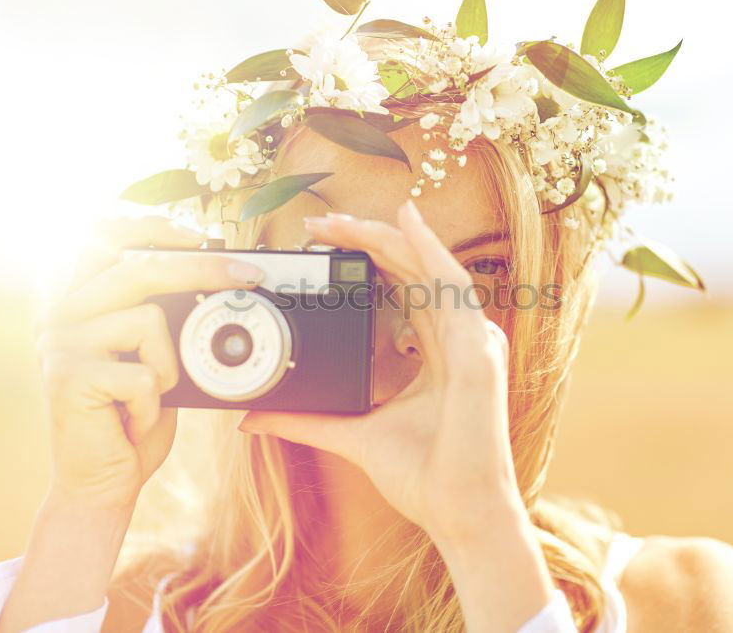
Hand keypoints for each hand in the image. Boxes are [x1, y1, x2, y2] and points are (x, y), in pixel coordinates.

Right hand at [34, 216, 262, 511]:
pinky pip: (145, 373)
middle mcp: (60, 312)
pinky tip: (132, 420)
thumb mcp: (151, 356)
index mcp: (76, 299)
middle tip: (249, 274)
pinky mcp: (68, 378)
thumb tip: (218, 277)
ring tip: (148, 395)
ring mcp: (60, 342)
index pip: (102, 236)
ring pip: (148, 320)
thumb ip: (161, 316)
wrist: (102, 482)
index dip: (151, 225)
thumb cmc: (132, 416)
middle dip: (203, 267)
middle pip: (138, 266)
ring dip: (170, 366)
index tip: (199, 233)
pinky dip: (155, 404)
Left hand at [238, 200, 525, 542]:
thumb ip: (307, 419)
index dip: (368, 260)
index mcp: (437, 353)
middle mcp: (458, 339)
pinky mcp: (478, 352)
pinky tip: (407, 222)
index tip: (321, 245)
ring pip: (430, 268)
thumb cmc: (424, 476)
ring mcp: (473, 342)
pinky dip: (431, 250)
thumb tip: (254, 418)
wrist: (456, 513)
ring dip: (387, 237)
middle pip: (413, 270)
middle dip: (367, 240)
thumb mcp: (352, 433)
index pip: (403, 289)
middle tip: (318, 223)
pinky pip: (453, 287)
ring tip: (344, 220)